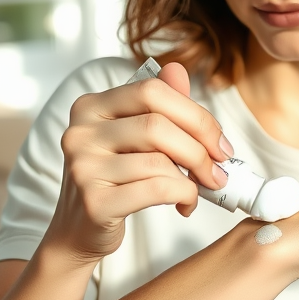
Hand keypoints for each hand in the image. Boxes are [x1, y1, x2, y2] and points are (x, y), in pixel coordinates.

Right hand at [42, 62, 232, 265]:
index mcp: (90, 106)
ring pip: (159, 161)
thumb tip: (179, 70)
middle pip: (157, 125)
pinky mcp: (94, 202)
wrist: (79, 230)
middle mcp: (80, 132)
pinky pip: (156, 189)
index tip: (219, 143)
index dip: (195, 115)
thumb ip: (158, 104)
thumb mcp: (133, 137)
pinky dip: (183, 195)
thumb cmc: (115, 179)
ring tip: (200, 189)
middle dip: (200, 149)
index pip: (151, 91)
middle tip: (219, 170)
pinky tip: (185, 204)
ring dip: (193, 178)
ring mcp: (83, 167)